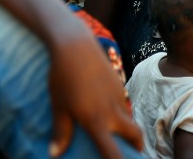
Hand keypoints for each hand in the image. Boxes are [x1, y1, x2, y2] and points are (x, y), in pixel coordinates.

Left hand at [47, 25, 142, 157]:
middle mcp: (112, 111)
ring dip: (126, 126)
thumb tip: (55, 153)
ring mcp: (118, 95)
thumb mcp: (59, 107)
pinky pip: (122, 101)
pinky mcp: (118, 83)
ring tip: (115, 128)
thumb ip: (61, 132)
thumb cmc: (63, 77)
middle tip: (133, 151)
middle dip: (137, 145)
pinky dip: (118, 109)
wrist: (75, 45)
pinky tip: (104, 103)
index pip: (112, 152)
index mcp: (96, 121)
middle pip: (135, 134)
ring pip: (128, 116)